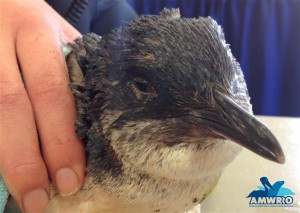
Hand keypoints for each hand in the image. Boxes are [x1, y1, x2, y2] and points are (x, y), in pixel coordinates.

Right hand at [0, 1, 84, 211]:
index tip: (71, 178)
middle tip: (40, 199)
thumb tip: (96, 124)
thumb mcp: (58, 38)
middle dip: (27, 158)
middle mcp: (0, 37)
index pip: (53, 91)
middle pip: (11, 105)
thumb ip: (75, 71)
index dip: (61, 138)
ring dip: (2, 157)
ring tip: (19, 194)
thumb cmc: (34, 28)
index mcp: (38, 31)